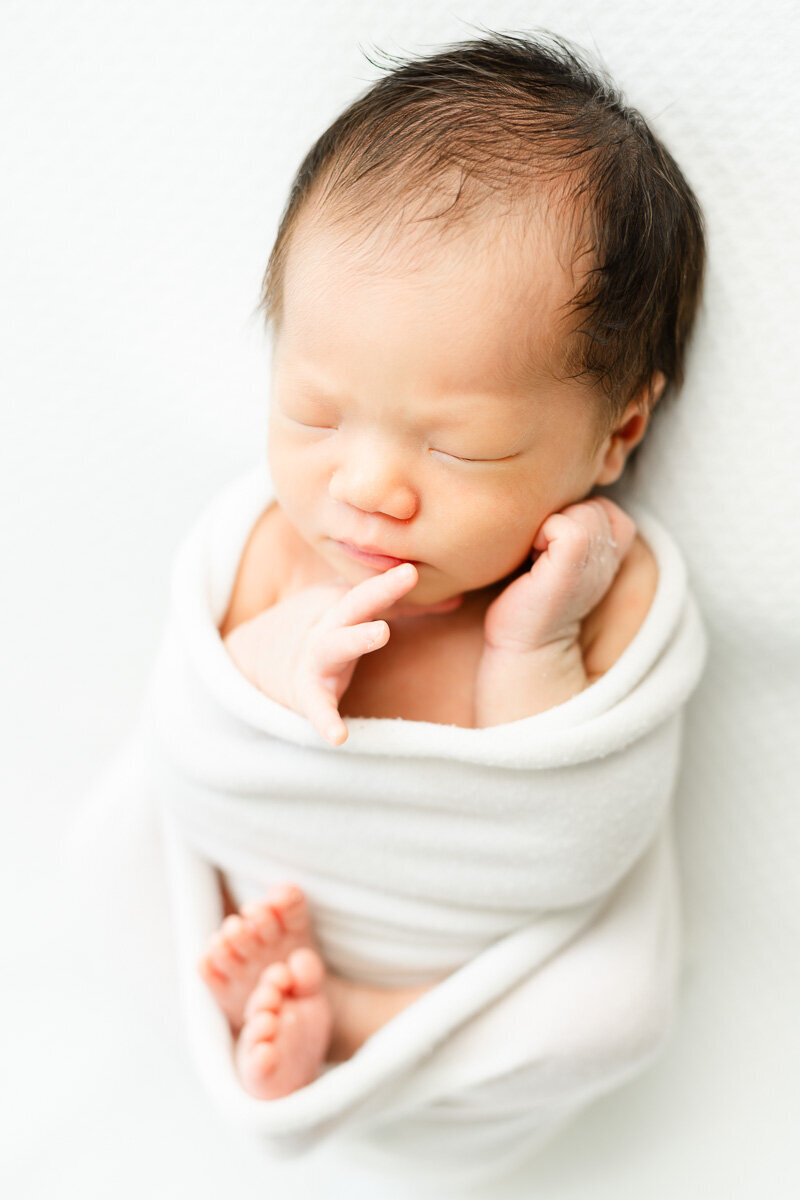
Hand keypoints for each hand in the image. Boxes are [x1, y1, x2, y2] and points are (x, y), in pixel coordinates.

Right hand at [224, 563, 461, 747]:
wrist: (256, 656)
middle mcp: (327, 627)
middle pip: (352, 607)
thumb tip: (458, 600)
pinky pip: (316, 708)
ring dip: (356, 638)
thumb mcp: (356, 613)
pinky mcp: (305, 694)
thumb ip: (407, 609)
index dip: (391, 580)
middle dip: (377, 592)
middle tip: (406, 577)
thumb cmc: (322, 629)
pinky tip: (339, 736)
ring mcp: (314, 660)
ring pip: (333, 647)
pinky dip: (325, 721)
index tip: (413, 568)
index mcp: (342, 608)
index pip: (370, 590)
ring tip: (381, 633)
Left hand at [483, 497, 635, 652]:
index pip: (599, 502)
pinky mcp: (576, 567)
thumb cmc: (528, 597)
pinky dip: (542, 535)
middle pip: (591, 501)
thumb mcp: (554, 554)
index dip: (568, 517)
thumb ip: (566, 524)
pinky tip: (532, 562)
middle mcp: (612, 554)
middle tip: (539, 553)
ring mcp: (598, 561)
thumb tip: (547, 491)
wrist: (525, 647)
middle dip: (559, 519)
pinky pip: (566, 524)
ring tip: (536, 557)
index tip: (547, 548)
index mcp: (610, 548)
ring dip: (550, 526)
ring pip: (583, 509)